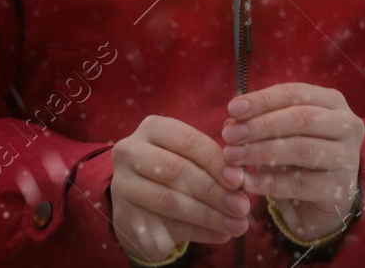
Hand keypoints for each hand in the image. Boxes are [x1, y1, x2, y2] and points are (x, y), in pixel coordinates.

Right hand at [110, 115, 250, 262]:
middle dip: (214, 191)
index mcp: (152, 129)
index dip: (216, 161)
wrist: (139, 201)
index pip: (189, 141)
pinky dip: (198, 232)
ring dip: (209, 215)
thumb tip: (241, 181)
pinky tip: (220, 235)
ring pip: (169, 201)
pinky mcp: (123, 216)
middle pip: (177, 171)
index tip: (240, 180)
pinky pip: (164, 226)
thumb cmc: (175, 170)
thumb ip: (214, 163)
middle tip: (242, 206)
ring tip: (237, 225)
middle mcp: (130, 152)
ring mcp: (122, 185)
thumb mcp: (192, 158)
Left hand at [221, 82, 364, 242]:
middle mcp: (346, 125)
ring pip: (303, 149)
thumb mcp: (282, 134)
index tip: (232, 108)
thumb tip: (231, 119)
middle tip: (230, 135)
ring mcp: (347, 157)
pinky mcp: (341, 187)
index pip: (296, 93)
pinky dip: (271, 183)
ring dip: (263, 152)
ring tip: (234, 157)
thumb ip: (259, 123)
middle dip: (261, 125)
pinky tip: (248, 183)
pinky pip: (301, 184)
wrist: (324, 200)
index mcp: (332, 102)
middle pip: (302, 118)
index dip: (263, 99)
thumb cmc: (300, 157)